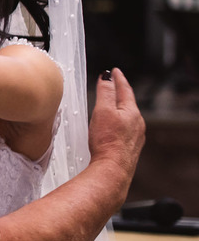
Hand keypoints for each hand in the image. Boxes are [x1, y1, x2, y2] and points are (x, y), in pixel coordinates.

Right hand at [88, 68, 144, 190]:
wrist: (113, 169)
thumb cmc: (107, 142)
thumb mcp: (103, 111)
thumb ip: (105, 92)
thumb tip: (107, 77)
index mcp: (132, 112)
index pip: (126, 90)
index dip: (119, 79)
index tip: (115, 71)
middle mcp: (138, 124)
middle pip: (128, 103)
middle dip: (121, 94)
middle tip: (114, 85)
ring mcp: (135, 137)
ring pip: (128, 118)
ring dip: (120, 110)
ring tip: (113, 106)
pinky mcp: (129, 148)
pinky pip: (126, 130)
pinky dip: (120, 124)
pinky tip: (114, 129)